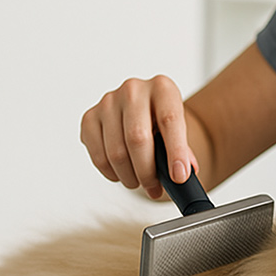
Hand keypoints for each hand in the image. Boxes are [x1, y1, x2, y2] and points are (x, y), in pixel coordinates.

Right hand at [80, 75, 197, 199]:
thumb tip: (184, 172)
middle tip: (155, 188)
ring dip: (129, 177)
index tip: (179, 176)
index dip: (175, 151)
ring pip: (116, 152)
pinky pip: (98, 156)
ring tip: (139, 181)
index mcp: (162, 88)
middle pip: (137, 138)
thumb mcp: (181, 132)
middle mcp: (133, 89)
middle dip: (148, 172)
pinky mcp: (90, 118)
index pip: (169, 120)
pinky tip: (123, 172)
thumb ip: (185, 152)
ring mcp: (108, 102)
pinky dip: (112, 173)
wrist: (144, 112)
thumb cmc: (163, 123)